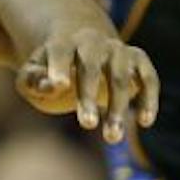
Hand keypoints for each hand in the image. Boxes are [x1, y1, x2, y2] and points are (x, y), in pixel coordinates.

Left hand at [15, 20, 158, 144]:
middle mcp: (93, 42)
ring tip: (112, 138)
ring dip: (118, 106)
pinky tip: (145, 122)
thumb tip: (49, 85)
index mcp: (63, 42)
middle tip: (86, 126)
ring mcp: (118, 50)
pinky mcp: (138, 61)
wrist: (79, 51)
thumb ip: (32, 80)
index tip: (58, 86)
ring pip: (121, 76)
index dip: (59, 67)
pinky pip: (148, 78)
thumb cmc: (50, 72)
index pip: (61, 52)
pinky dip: (148, 98)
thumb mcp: (31, 76)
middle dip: (90, 95)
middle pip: (93, 66)